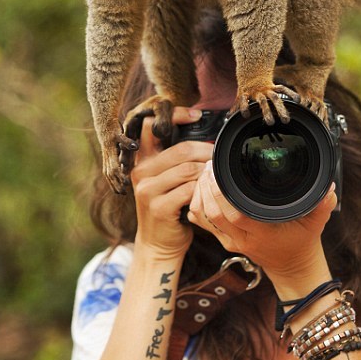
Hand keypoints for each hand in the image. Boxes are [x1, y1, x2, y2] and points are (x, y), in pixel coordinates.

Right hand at [131, 107, 212, 261]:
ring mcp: (147, 190)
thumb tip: (207, 136)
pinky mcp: (158, 207)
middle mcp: (140, 172)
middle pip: (181, 149)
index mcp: (142, 160)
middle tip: (219, 156)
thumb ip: (176, 158)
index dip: (175, 115)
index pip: (151, 126)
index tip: (197, 115)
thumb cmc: (169, 207)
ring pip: (188, 169)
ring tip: (217, 175)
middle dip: (206, 151)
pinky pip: (189, 190)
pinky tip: (209, 192)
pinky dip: (204, 189)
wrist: (158, 244)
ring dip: (208, 171)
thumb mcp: (165, 179)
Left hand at [187, 162, 337, 294]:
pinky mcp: (223, 239)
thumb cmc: (302, 242)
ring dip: (199, 194)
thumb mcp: (316, 224)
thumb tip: (328, 187)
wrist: (292, 267)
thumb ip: (322, 205)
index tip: (219, 170)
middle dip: (206, 187)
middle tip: (209, 165)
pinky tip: (202, 186)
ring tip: (205, 172)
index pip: (234, 215)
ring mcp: (230, 241)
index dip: (221, 193)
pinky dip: (197, 203)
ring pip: (203, 217)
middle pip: (212, 214)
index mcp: (261, 234)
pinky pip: (202, 221)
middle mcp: (241, 239)